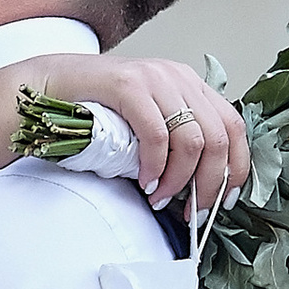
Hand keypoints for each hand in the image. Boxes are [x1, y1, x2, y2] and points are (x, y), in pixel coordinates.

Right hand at [54, 54, 249, 215]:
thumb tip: (198, 188)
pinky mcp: (129, 85)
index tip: (226, 199)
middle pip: (218, 137)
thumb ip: (174, 141)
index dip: (237, 167)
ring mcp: (156, 79)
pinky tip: (144, 180)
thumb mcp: (147, 122)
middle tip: (192, 211)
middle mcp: (179, 78)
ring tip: (160, 197)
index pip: (234, 126)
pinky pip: (156, 134)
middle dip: (208, 184)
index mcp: (190, 85)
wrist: (51, 85)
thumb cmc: (96, 110)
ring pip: (191, 139)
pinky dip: (154, 166)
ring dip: (179, 180)